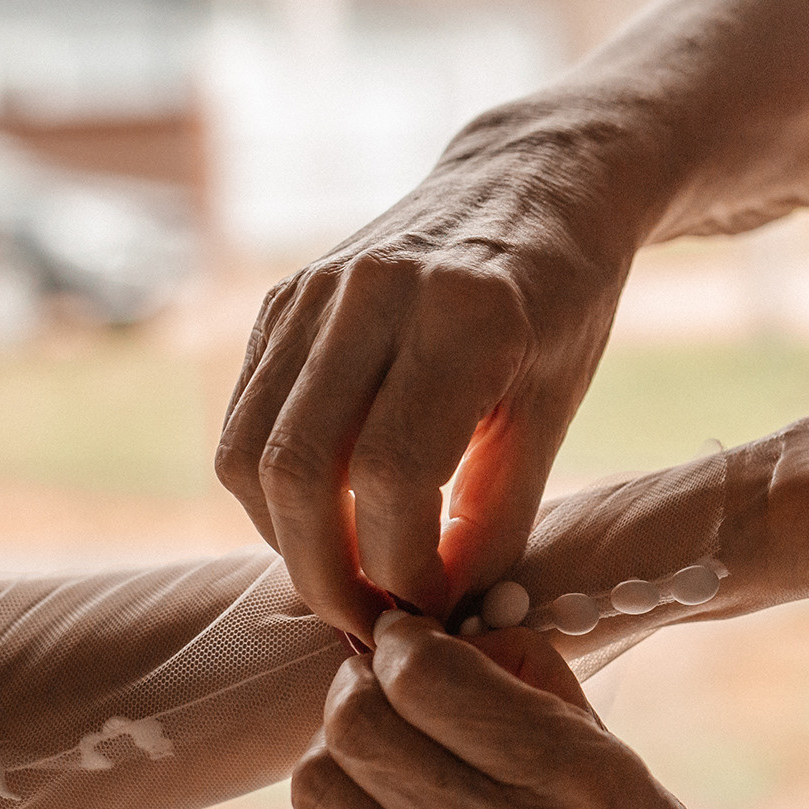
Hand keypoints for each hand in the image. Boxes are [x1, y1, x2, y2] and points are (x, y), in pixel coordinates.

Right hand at [216, 130, 640, 634]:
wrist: (528, 181)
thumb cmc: (563, 300)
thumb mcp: (555, 405)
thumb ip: (500, 512)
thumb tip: (440, 615)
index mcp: (465, 315)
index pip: (393, 475)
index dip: (402, 568)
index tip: (432, 613)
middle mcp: (376, 292)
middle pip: (300, 470)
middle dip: (325, 575)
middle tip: (369, 627)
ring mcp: (314, 291)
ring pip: (250, 453)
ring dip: (285, 541)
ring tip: (345, 585)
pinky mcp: (279, 301)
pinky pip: (245, 420)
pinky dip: (270, 492)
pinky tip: (323, 526)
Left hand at [291, 615, 808, 808]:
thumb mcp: (635, 776)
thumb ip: (547, 696)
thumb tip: (471, 636)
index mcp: (572, 781)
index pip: (424, 676)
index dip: (402, 639)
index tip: (411, 636)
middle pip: (355, 728)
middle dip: (360, 685)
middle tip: (388, 684)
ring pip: (324, 794)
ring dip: (345, 755)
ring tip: (389, 754)